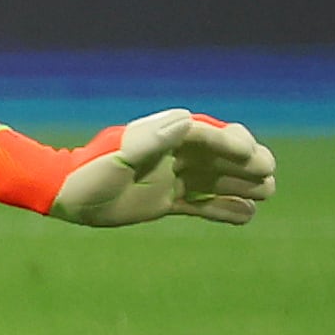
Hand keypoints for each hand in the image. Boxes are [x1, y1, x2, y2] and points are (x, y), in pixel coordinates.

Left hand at [40, 109, 278, 226]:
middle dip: (245, 162)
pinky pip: (201, 204)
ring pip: (215, 179)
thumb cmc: (89, 173)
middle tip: (268, 174)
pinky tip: (247, 215)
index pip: (205, 134)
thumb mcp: (119, 156)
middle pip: (217, 155)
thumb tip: (187, 120)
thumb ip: (152, 140)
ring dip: (241, 185)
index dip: (230, 141)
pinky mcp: (165, 200)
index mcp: (162, 137)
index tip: (249, 154)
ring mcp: (170, 178)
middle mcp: (170, 155)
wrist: (66, 196)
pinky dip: (223, 209)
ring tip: (267, 192)